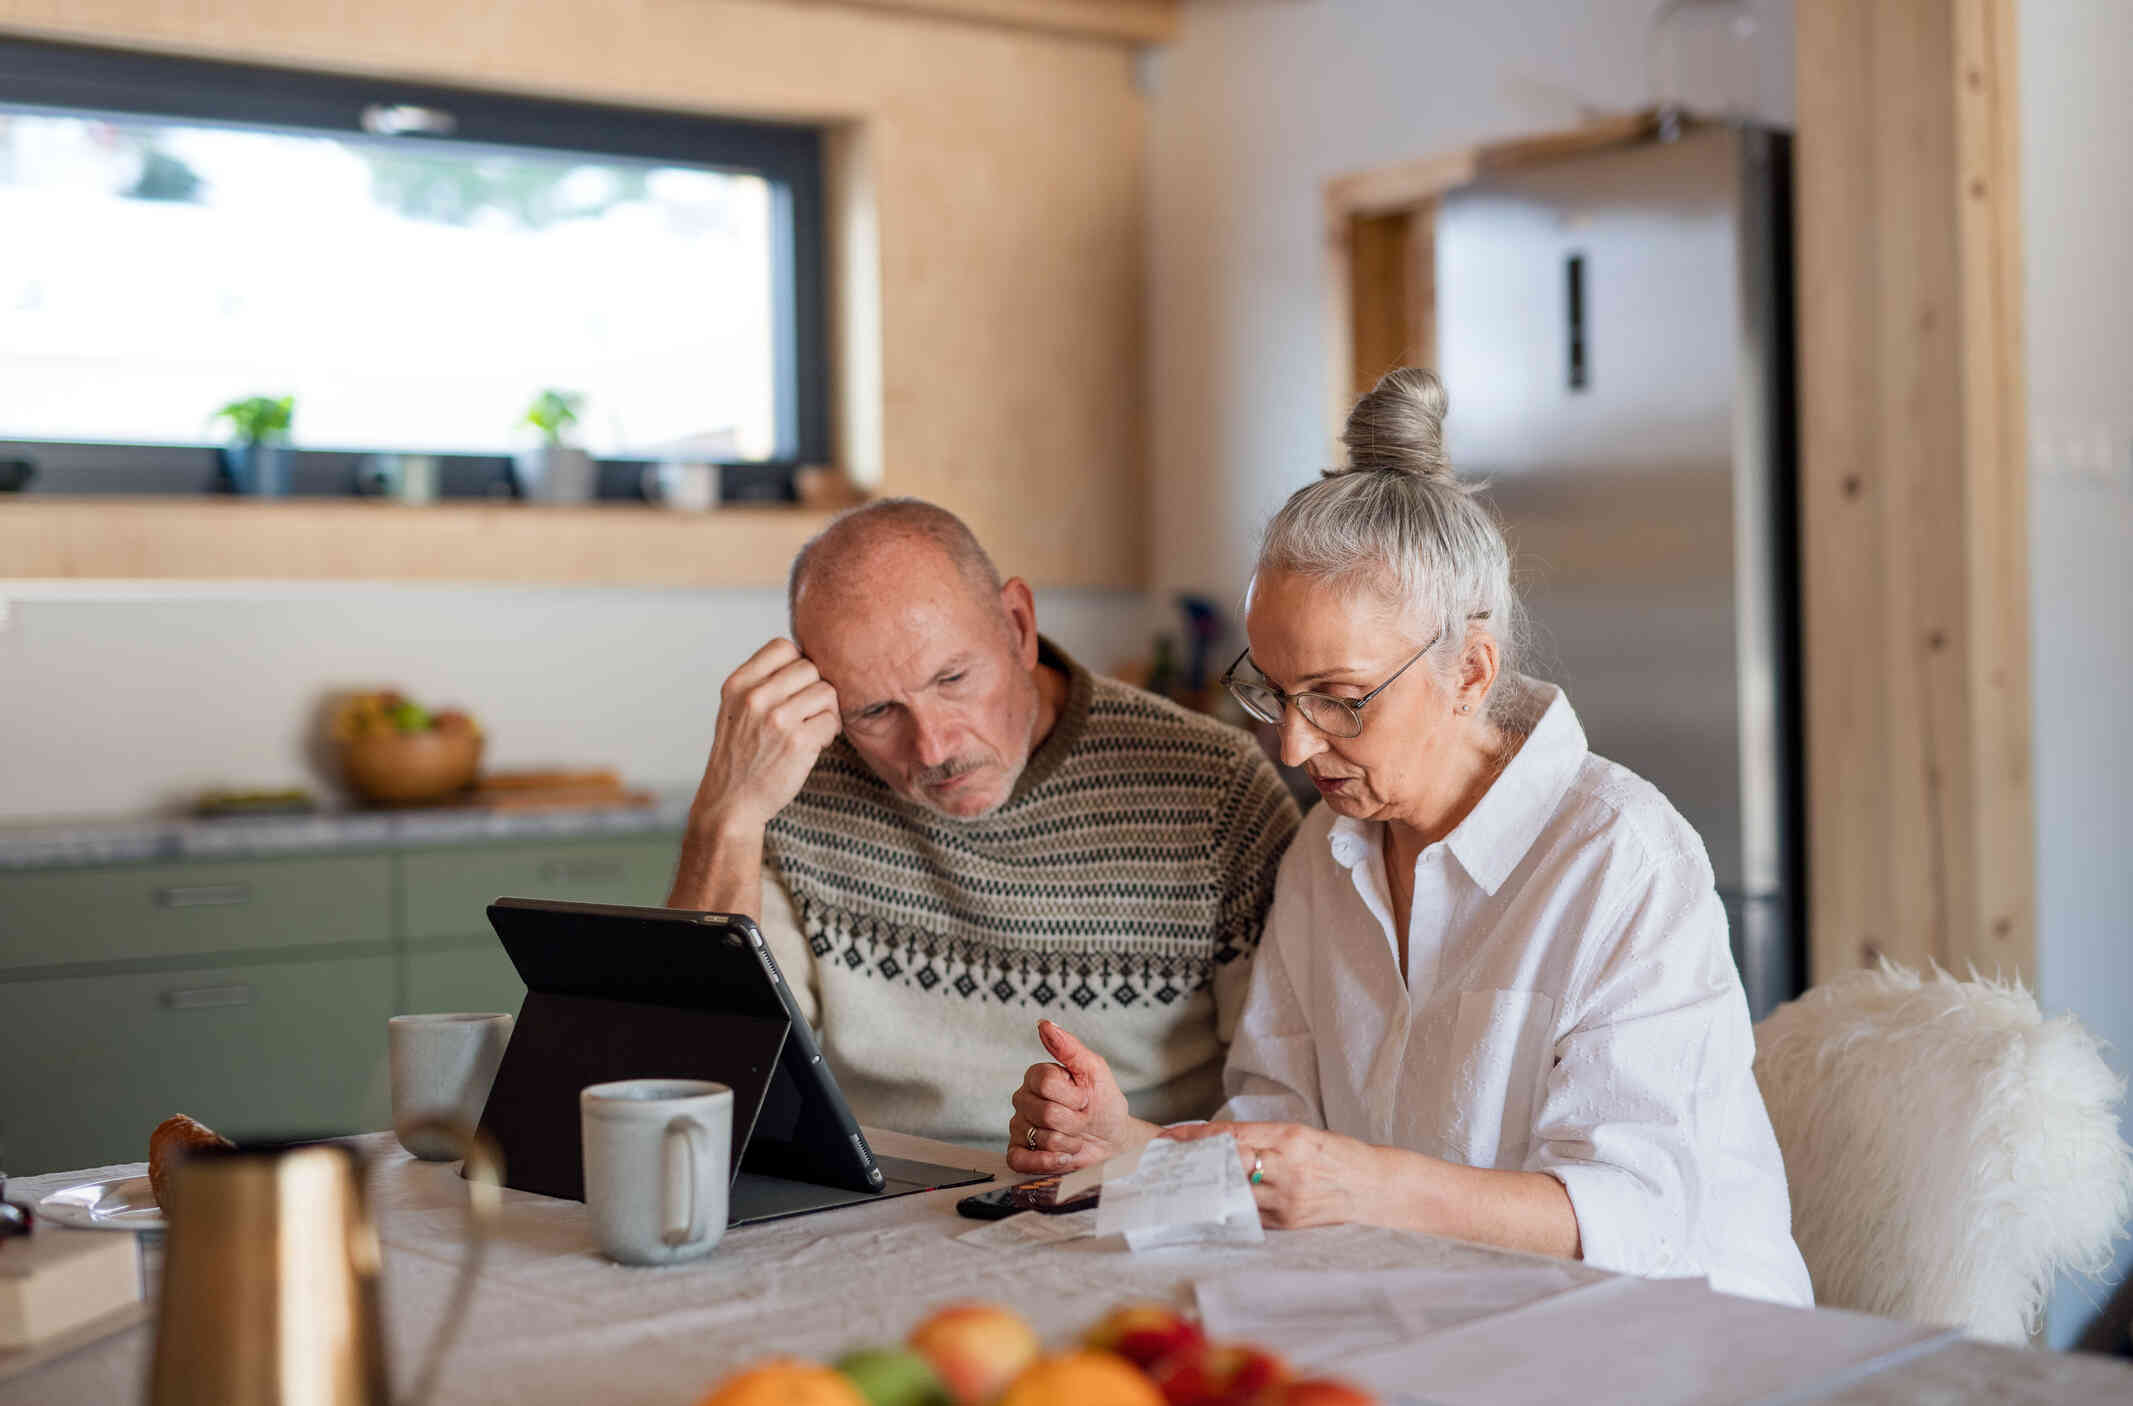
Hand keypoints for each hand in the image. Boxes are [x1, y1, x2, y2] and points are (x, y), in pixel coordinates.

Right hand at [688, 639, 840, 834]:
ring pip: (826, 691)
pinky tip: (815, 744)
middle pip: (809, 668)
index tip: (795, 688)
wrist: (730, 803)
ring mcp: (777, 719)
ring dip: (826, 711)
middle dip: (815, 689)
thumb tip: (807, 658)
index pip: (783, 647)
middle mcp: (755, 697)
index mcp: (738, 684)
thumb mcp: (735, 709)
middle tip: (807, 713)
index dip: (797, 664)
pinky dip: (830, 732)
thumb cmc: (739, 756)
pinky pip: (833, 720)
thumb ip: (762, 682)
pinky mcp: (798, 742)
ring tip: (812, 729)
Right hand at [1007, 1021, 1135, 1173]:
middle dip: (1074, 1121)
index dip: (1072, 1095)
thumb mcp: (1094, 1070)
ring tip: (1076, 1137)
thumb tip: (1045, 1024)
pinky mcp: (1018, 1153)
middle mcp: (1023, 1099)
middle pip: (1044, 1112)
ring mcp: (1019, 1127)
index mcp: (1037, 1076)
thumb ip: (1069, 1047)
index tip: (1085, 1097)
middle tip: (1082, 1119)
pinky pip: (1021, 1160)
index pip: (1045, 1082)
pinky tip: (1064, 1156)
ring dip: (1069, 1142)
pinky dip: (1048, 1161)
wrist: (1112, 1139)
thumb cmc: (1103, 1103)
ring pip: (1040, 1137)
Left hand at [1161, 1120, 1377, 1228]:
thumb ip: (1262, 1138)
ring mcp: (1288, 1201)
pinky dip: (1228, 1206)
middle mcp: (1288, 1170)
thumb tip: (1217, 1142)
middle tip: (1166, 1161)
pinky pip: (1248, 1214)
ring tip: (1181, 1181)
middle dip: (1194, 1163)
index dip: (1195, 1137)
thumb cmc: (1337, 1156)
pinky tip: (1211, 1202)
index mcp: (1291, 1139)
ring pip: (1232, 1193)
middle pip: (1225, 1166)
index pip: (1231, 1136)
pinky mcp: (1288, 1224)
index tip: (1170, 1136)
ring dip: (1205, 1187)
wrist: (1375, 1189)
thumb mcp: (1302, 1135)